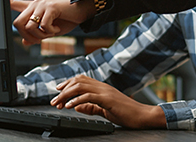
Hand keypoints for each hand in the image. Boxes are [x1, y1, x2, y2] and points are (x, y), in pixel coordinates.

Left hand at [12, 0, 95, 44]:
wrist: (83, 11)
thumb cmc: (68, 19)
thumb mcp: (50, 29)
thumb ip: (37, 34)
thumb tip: (24, 42)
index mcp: (34, 7)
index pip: (17, 4)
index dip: (9, 4)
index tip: (3, 2)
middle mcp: (36, 4)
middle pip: (17, 22)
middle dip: (26, 36)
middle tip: (38, 39)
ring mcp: (42, 5)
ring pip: (29, 26)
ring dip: (39, 36)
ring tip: (50, 34)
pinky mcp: (50, 7)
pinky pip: (43, 25)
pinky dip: (50, 32)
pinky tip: (57, 30)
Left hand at [50, 75, 165, 128]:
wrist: (141, 115)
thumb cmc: (125, 113)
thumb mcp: (104, 110)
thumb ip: (91, 107)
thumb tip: (77, 106)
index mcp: (102, 88)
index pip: (82, 79)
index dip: (68, 83)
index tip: (58, 91)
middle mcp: (102, 86)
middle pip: (78, 81)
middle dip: (63, 90)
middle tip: (54, 100)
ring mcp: (105, 91)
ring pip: (81, 86)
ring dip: (67, 94)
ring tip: (58, 103)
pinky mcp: (108, 99)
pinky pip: (89, 96)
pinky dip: (77, 100)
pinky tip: (70, 106)